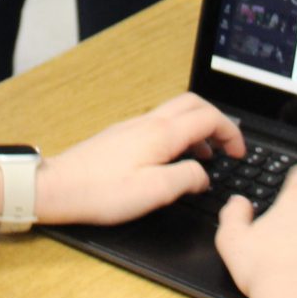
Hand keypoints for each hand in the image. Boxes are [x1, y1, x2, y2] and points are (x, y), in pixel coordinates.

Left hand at [36, 93, 244, 224]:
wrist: (57, 187)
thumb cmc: (100, 192)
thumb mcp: (153, 192)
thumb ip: (186, 179)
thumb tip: (203, 175)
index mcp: (161, 133)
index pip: (208, 117)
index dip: (231, 132)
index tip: (239, 151)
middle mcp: (147, 123)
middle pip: (193, 104)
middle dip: (217, 121)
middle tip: (228, 146)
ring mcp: (133, 126)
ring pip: (175, 113)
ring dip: (197, 128)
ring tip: (206, 156)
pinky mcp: (121, 136)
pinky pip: (159, 124)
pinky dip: (178, 134)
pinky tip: (173, 159)